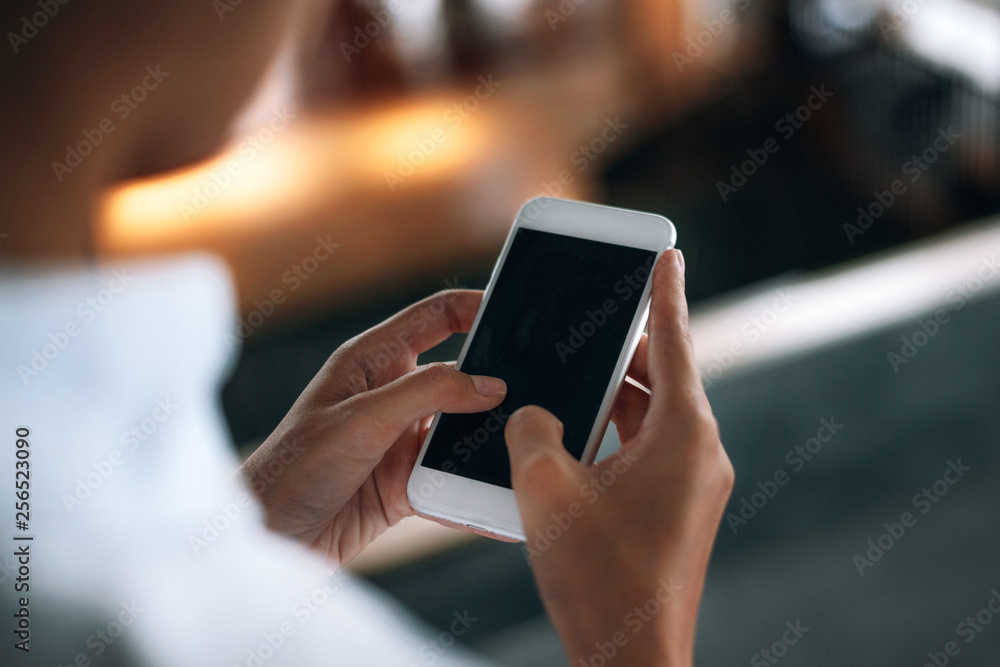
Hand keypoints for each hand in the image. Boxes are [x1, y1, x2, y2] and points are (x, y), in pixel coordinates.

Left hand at [241, 290, 506, 565]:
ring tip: (522, 448)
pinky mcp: (405, 482)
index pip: (435, 317)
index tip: (516, 315)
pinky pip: (452, 479)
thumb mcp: (362, 420)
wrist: (269, 540)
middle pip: (458, 375)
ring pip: (461, 430)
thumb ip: (427, 394)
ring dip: (486, 441)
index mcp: (371, 360)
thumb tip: (488, 384)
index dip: (475, 307)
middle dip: (494, 383)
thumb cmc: (292, 469)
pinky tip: (498, 500)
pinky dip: (473, 490)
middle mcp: (389, 394)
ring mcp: (399, 439)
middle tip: (536, 390)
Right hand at [504, 249, 733, 665]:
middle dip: (619, 354)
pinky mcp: (679, 510)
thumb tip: (537, 414)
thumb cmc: (597, 577)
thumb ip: (533, 430)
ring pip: (652, 418)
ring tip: (567, 381)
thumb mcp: (545, 488)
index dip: (665, 294)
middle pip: (660, 380)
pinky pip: (649, 451)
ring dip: (611, 399)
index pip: (674, 344)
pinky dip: (614, 435)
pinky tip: (572, 439)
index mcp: (683, 435)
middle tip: (587, 326)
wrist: (631, 657)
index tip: (666, 256)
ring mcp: (694, 485)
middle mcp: (700, 454)